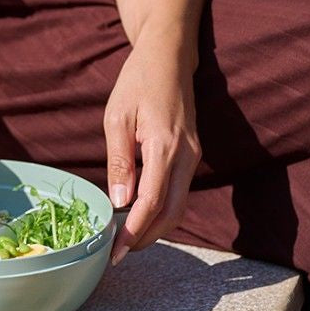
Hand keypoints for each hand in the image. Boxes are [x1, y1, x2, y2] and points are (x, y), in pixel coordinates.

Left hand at [103, 35, 201, 264]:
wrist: (170, 57)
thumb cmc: (138, 82)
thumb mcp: (117, 117)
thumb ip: (119, 161)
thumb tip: (120, 203)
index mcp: (165, 145)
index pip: (152, 202)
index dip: (134, 231)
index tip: (115, 250)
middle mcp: (186, 155)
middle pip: (172, 212)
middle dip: (146, 237)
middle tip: (119, 253)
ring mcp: (193, 156)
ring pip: (179, 205)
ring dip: (155, 227)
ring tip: (127, 240)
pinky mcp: (192, 154)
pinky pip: (179, 191)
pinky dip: (162, 210)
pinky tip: (139, 215)